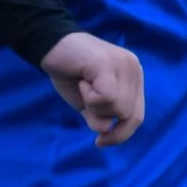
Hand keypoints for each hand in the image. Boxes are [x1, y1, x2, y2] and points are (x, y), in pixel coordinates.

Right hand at [41, 30, 144, 145]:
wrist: (50, 45)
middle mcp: (134, 69)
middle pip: (127, 115)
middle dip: (101, 115)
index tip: (100, 141)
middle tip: (85, 94)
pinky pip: (106, 97)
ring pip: (118, 108)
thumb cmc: (69, 74)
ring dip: (94, 105)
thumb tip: (105, 130)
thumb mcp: (87, 103)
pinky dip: (89, 97)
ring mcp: (123, 65)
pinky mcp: (109, 63)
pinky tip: (82, 80)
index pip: (137, 117)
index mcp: (133, 79)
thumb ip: (100, 117)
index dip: (121, 135)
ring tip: (84, 84)